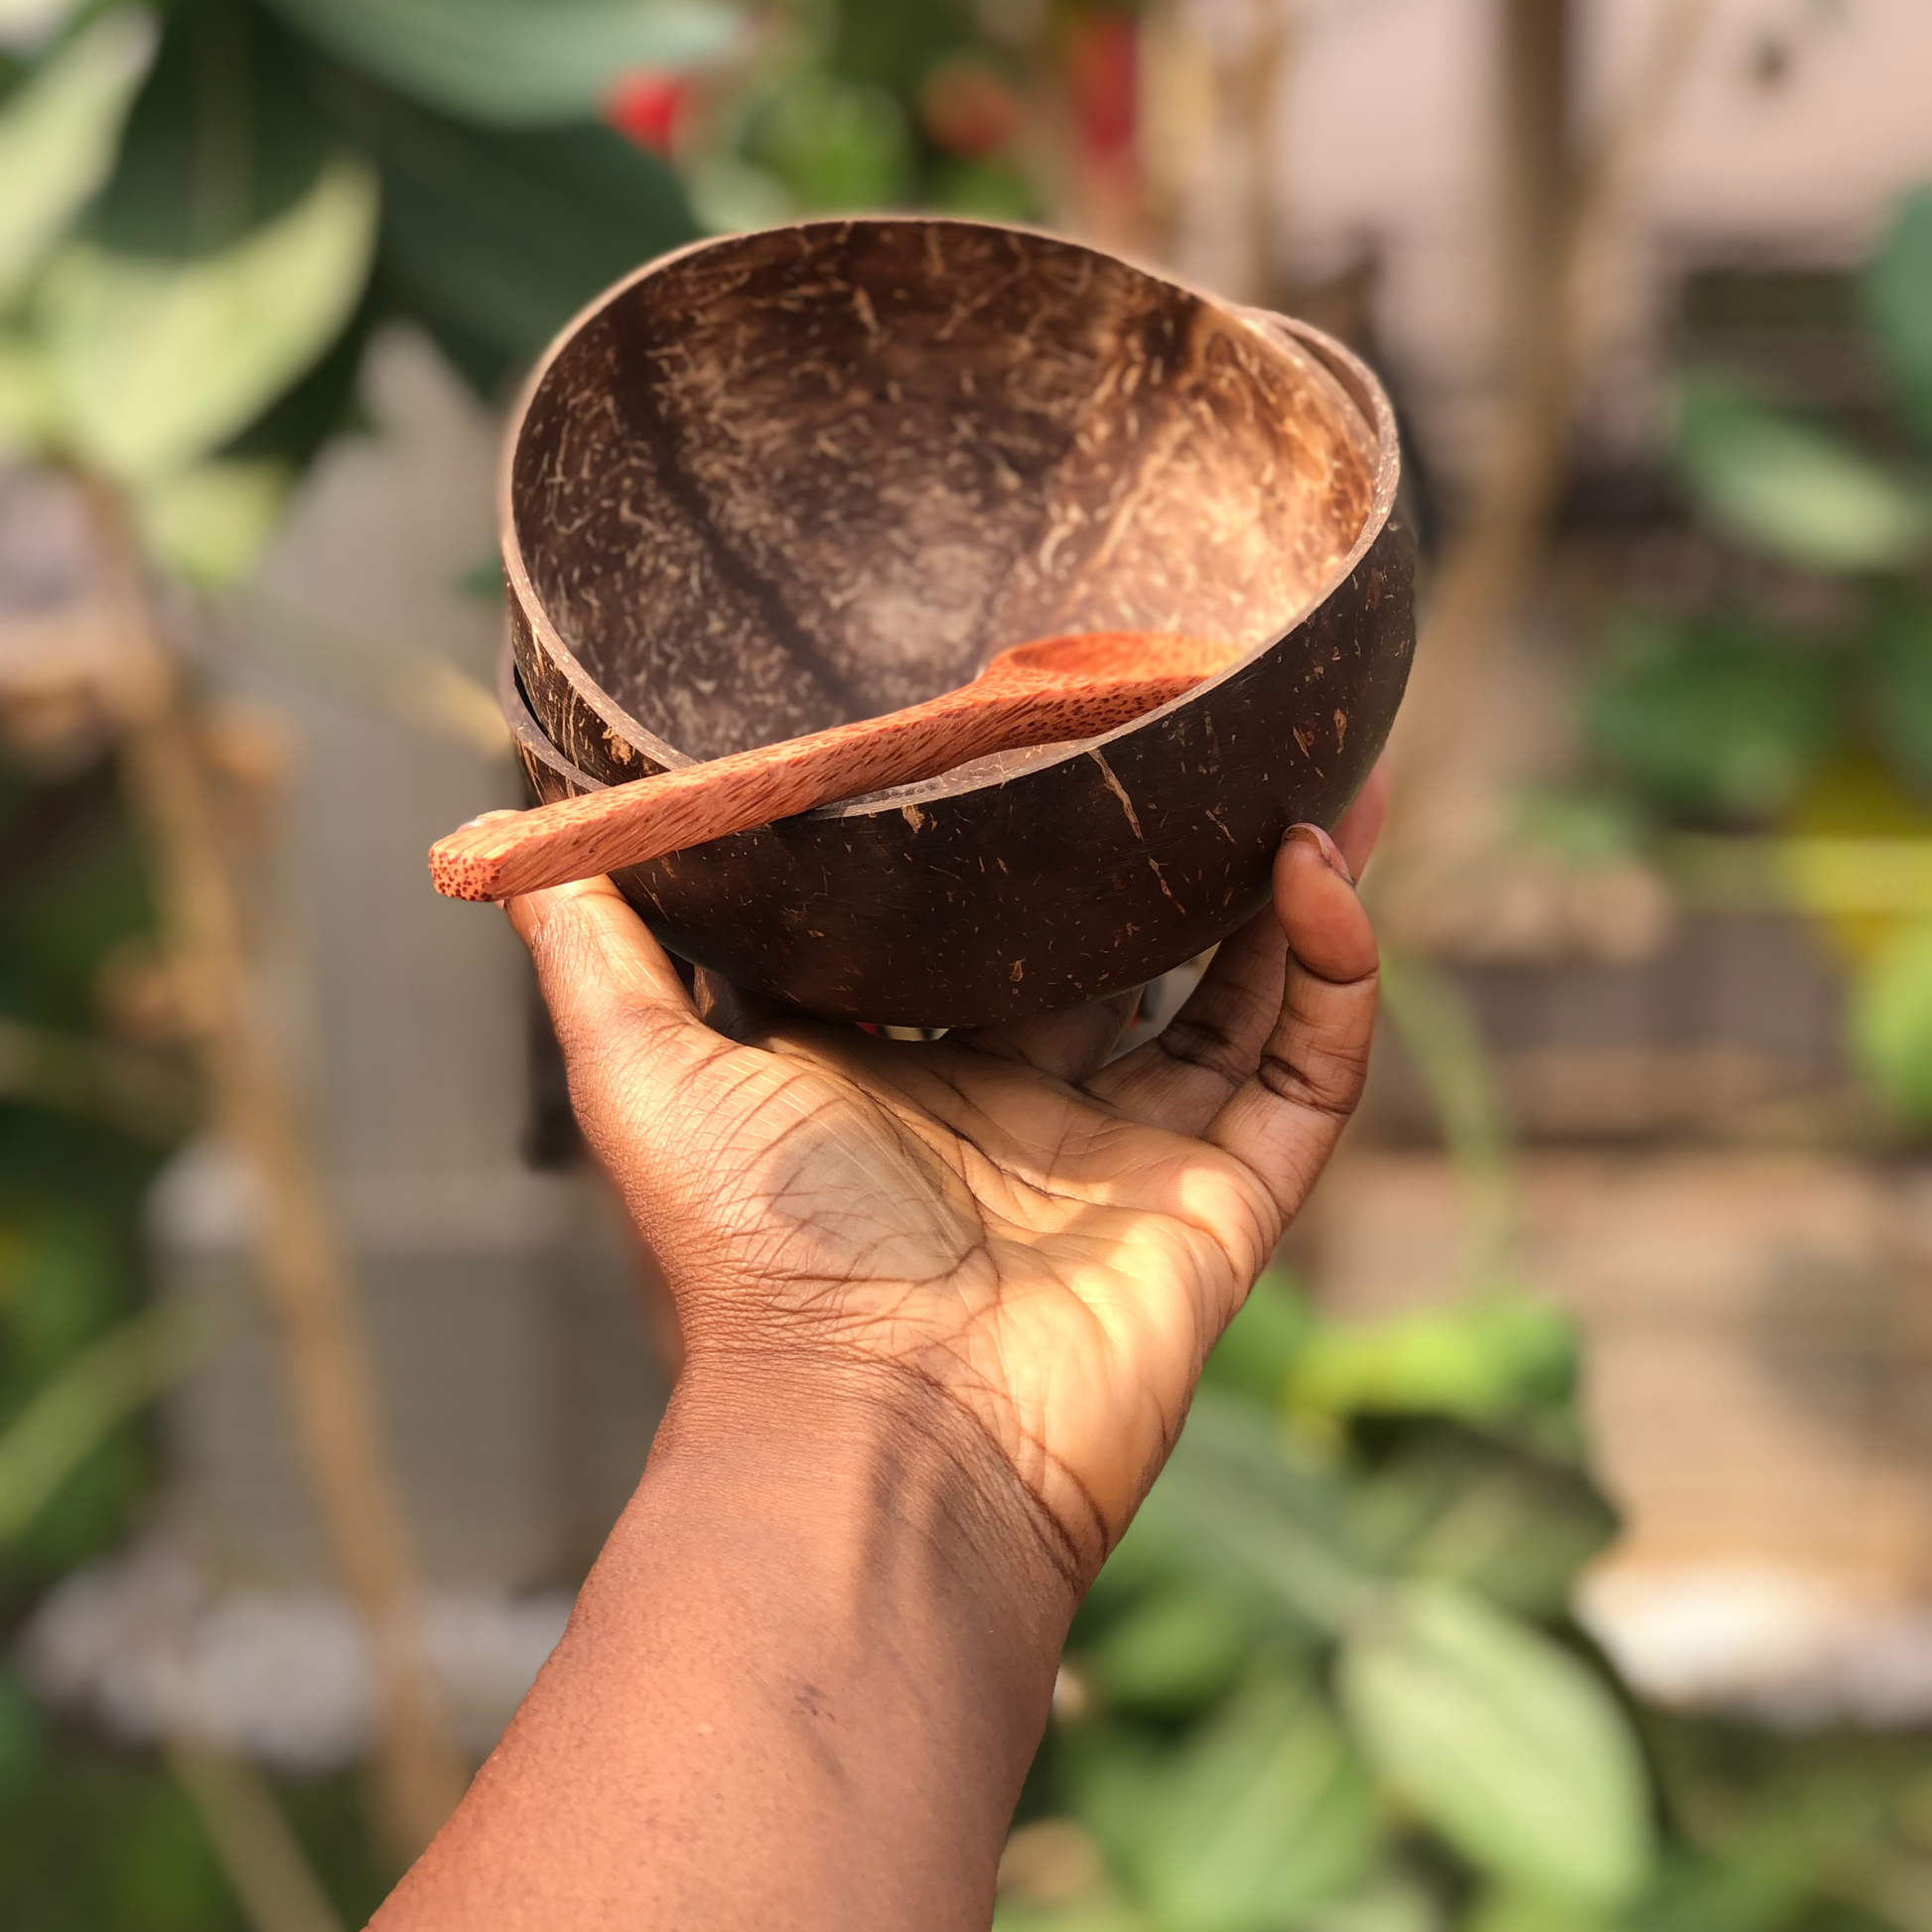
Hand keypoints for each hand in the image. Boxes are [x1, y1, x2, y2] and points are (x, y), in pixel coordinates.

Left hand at [509, 776, 1382, 1588]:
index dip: (1021, 833)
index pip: (983, 928)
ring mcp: (1132, 1157)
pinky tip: (1324, 868)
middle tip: (1208, 724)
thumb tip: (512, 840)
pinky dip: (1334, 975)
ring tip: (1313, 762)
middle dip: (1172, 848)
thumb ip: (594, 952)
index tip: (1048, 723)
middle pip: (1127, 950)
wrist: (868, 1442)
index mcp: (908, 1072)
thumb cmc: (754, 1267)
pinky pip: (1308, 1073)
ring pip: (1242, 996)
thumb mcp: (647, 1076)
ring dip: (1285, 889)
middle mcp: (1026, 1107)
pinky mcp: (1222, 1205)